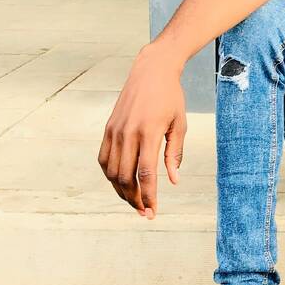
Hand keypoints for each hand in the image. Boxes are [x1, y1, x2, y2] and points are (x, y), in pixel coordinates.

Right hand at [97, 44, 186, 218]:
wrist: (151, 72)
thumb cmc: (171, 98)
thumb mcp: (180, 125)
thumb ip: (175, 154)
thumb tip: (173, 181)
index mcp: (148, 133)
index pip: (145, 174)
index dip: (148, 196)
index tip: (153, 212)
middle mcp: (128, 133)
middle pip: (125, 177)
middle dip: (134, 199)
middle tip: (145, 212)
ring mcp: (115, 131)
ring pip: (111, 171)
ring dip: (120, 190)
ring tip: (134, 201)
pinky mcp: (108, 128)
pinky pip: (104, 158)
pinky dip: (110, 175)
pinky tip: (121, 183)